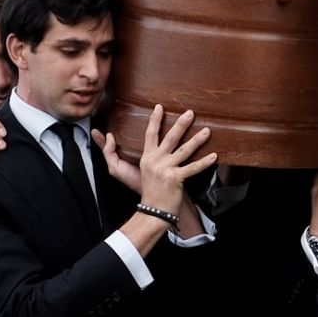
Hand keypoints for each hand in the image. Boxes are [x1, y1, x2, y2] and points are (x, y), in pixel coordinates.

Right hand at [94, 104, 216, 212]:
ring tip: (207, 131)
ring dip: (197, 140)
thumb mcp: (122, 171)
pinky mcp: (176, 179)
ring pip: (184, 150)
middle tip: (190, 112)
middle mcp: (156, 160)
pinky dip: (204, 163)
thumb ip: (110, 152)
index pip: (150, 133)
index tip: (160, 107)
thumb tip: (103, 134)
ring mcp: (166, 169)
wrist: (153, 209)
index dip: (155, 119)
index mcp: (146, 157)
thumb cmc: (144, 189)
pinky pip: (193, 168)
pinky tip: (214, 156)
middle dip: (181, 124)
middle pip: (170, 137)